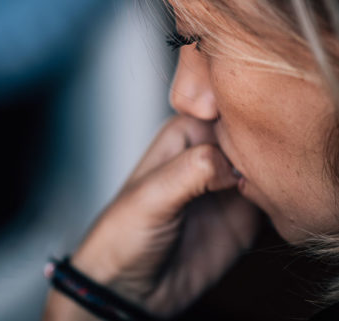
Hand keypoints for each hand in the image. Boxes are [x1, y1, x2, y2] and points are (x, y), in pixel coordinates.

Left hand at [43, 115, 259, 319]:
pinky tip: (269, 205)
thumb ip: (190, 172)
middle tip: (257, 165)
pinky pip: (271, 201)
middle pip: (249, 136)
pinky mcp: (243, 217)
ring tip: (261, 186)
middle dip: (260, 146)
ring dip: (271, 173)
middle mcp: (207, 156)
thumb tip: (232, 162)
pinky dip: (278, 200)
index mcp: (181, 138)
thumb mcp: (150, 197)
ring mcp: (227, 186)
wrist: (128, 289)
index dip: (239, 118)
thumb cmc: (121, 235)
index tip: (247, 136)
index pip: (222, 110)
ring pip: (264, 166)